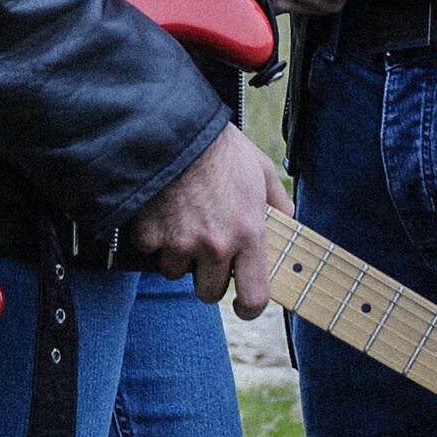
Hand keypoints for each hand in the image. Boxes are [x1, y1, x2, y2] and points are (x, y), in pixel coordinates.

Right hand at [124, 122, 292, 317]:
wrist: (171, 129)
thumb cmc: (220, 149)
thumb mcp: (261, 170)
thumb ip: (279, 203)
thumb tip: (288, 225)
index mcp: (248, 233)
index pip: (253, 297)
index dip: (249, 307)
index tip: (244, 305)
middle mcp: (214, 245)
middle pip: (208, 293)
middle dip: (208, 278)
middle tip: (206, 254)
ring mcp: (178, 242)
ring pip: (176, 272)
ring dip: (178, 256)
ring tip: (181, 223)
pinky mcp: (149, 234)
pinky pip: (150, 250)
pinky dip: (153, 237)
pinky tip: (161, 212)